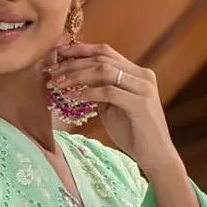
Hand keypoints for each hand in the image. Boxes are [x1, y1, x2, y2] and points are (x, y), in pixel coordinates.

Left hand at [46, 40, 206, 206]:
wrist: (155, 156)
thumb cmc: (133, 134)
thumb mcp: (113, 108)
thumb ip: (100, 92)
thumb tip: (75, 81)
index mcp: (136, 73)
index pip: (105, 52)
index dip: (80, 50)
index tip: (57, 53)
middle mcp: (142, 75)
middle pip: (102, 58)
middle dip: (73, 62)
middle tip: (51, 71)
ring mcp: (143, 88)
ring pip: (104, 71)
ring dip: (77, 75)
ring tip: (57, 83)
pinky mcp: (140, 104)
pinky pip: (108, 92)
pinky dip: (88, 93)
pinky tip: (72, 98)